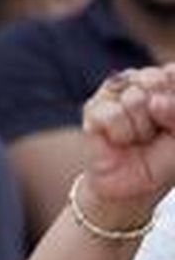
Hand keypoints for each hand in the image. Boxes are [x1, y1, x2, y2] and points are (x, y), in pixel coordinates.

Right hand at [78, 65, 174, 220]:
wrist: (135, 186)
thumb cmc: (163, 157)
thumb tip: (152, 102)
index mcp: (164, 81)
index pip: (173, 72)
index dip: (173, 101)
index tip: (173, 122)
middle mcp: (137, 82)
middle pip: (154, 78)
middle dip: (161, 112)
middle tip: (156, 131)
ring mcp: (112, 94)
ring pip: (134, 98)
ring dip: (142, 128)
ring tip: (138, 139)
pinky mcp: (92, 111)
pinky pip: (113, 115)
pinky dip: (122, 135)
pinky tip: (120, 141)